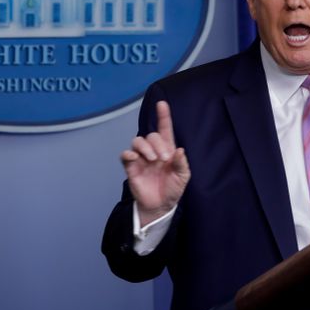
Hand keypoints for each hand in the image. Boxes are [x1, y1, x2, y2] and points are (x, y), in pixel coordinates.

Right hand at [121, 100, 190, 225]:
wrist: (160, 205)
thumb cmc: (172, 188)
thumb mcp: (183, 177)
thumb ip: (181, 163)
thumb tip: (179, 150)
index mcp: (167, 149)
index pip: (164, 128)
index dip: (163, 116)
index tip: (162, 104)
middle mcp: (153, 150)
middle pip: (151, 135)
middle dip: (158, 144)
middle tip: (163, 159)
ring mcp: (141, 158)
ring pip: (137, 141)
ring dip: (145, 147)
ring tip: (152, 159)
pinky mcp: (131, 167)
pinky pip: (126, 155)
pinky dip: (129, 154)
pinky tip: (135, 158)